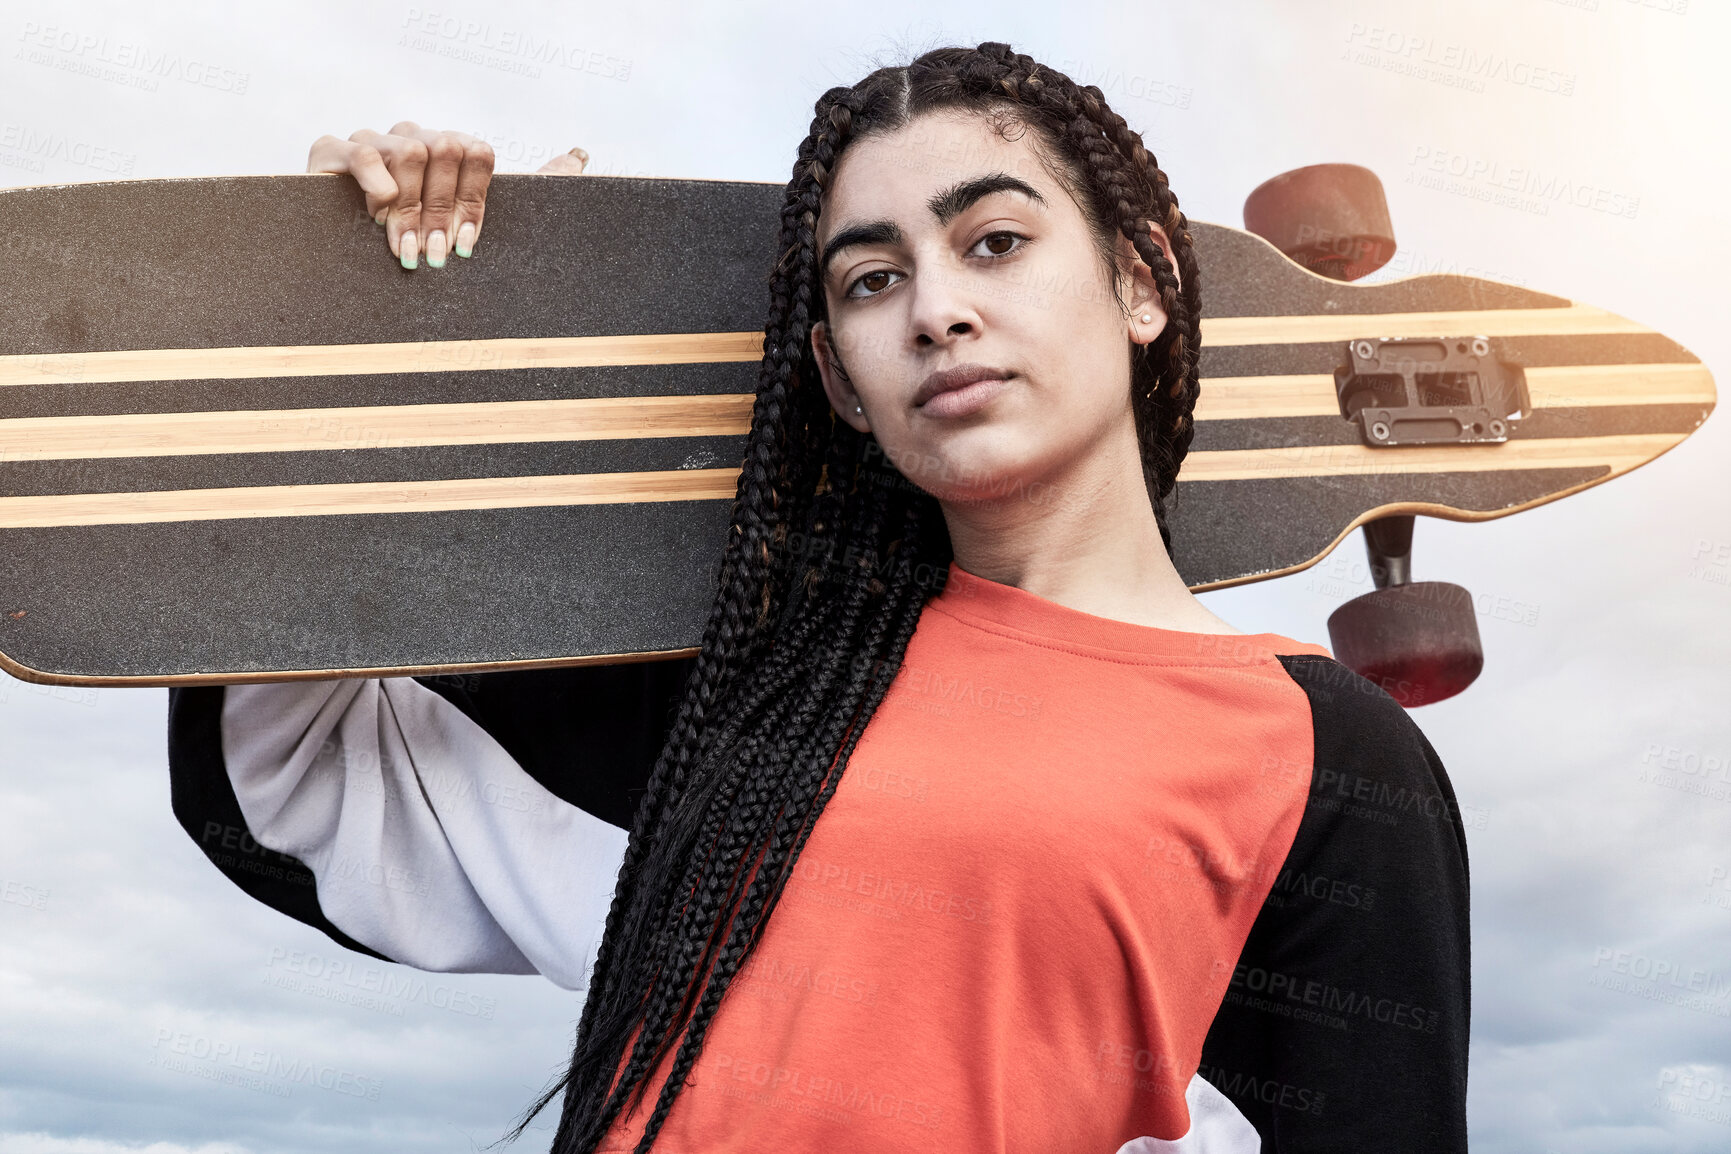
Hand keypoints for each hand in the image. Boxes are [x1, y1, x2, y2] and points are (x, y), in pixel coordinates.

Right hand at [306, 125, 590, 267]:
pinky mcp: (331, 152)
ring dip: (409, 205)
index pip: (478, 152)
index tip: (467, 246)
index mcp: (451, 153)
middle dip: (442, 210)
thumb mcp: (478, 227)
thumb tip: (579, 156)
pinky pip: (359, 149)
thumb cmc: (421, 246)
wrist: (347, 259)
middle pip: (446, 148)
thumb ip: (535, 188)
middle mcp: (416, 139)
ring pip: (408, 150)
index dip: (475, 200)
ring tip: (401, 245)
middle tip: (434, 255)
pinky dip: (374, 180)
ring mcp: (375, 142)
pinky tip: (379, 211)